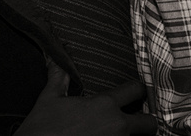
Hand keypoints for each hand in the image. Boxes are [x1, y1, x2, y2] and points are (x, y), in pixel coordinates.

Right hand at [14, 59, 155, 134]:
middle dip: (147, 122)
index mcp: (104, 105)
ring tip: (115, 133)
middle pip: (149, 123)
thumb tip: (55, 63)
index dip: (139, 90)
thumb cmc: (41, 130)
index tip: (138, 93)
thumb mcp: (48, 100)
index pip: (136, 89)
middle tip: (139, 122)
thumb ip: (57, 80)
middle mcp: (116, 126)